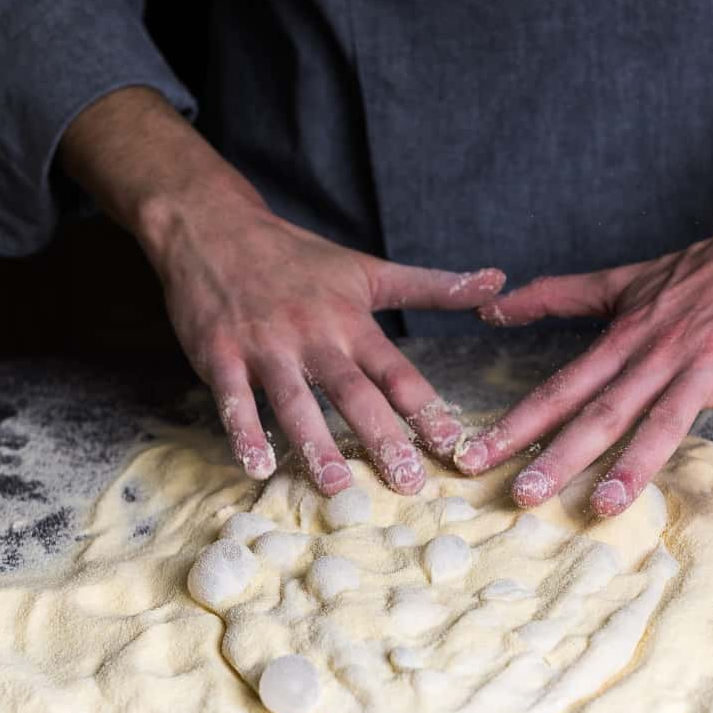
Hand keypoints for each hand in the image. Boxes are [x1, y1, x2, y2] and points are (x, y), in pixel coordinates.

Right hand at [59, 87, 504, 495]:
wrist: (214, 227)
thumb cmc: (297, 258)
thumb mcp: (368, 269)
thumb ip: (433, 286)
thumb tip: (498, 281)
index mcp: (351, 320)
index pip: (396, 371)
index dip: (425, 409)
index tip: (451, 446)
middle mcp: (313, 335)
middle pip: (352, 392)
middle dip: (381, 438)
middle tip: (407, 484)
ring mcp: (265, 346)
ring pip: (294, 400)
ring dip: (315, 444)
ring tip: (337, 485)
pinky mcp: (220, 353)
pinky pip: (233, 399)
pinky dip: (244, 432)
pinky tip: (257, 467)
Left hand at [453, 212, 712, 510]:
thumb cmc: (702, 269)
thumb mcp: (622, 281)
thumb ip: (557, 296)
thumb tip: (490, 308)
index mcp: (624, 340)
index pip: (560, 388)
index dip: (515, 425)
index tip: (471, 458)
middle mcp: (658, 355)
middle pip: (601, 411)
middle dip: (560, 456)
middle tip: (523, 496)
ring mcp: (707, 365)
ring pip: (665, 419)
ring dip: (635, 464)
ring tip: (605, 505)